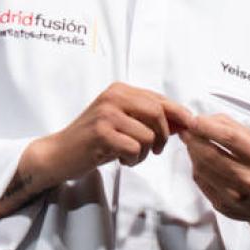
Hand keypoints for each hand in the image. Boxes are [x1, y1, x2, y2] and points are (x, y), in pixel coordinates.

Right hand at [42, 81, 195, 183]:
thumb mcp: (123, 123)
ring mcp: (106, 114)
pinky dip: (133, 159)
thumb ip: (149, 119)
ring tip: (130, 155)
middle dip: (164, 135)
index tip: (190, 126)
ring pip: (148, 134)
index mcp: (119, 90)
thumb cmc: (94, 140)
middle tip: (156, 150)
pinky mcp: (101, 133)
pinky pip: (135, 148)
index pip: (159, 99)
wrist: (59, 153)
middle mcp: (112, 97)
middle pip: (158, 113)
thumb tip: (184, 121)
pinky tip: (121, 159)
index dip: (178, 113)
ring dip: (145, 152)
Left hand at [183, 113, 249, 225]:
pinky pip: (200, 181)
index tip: (193, 120)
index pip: (229, 137)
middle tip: (187, 131)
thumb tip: (201, 120)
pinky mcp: (223, 206)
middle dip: (193, 139)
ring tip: (192, 143)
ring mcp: (236, 196)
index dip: (206, 126)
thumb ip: (231, 126)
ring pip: (201, 168)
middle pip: (210, 154)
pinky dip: (195, 167)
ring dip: (191, 152)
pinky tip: (199, 160)